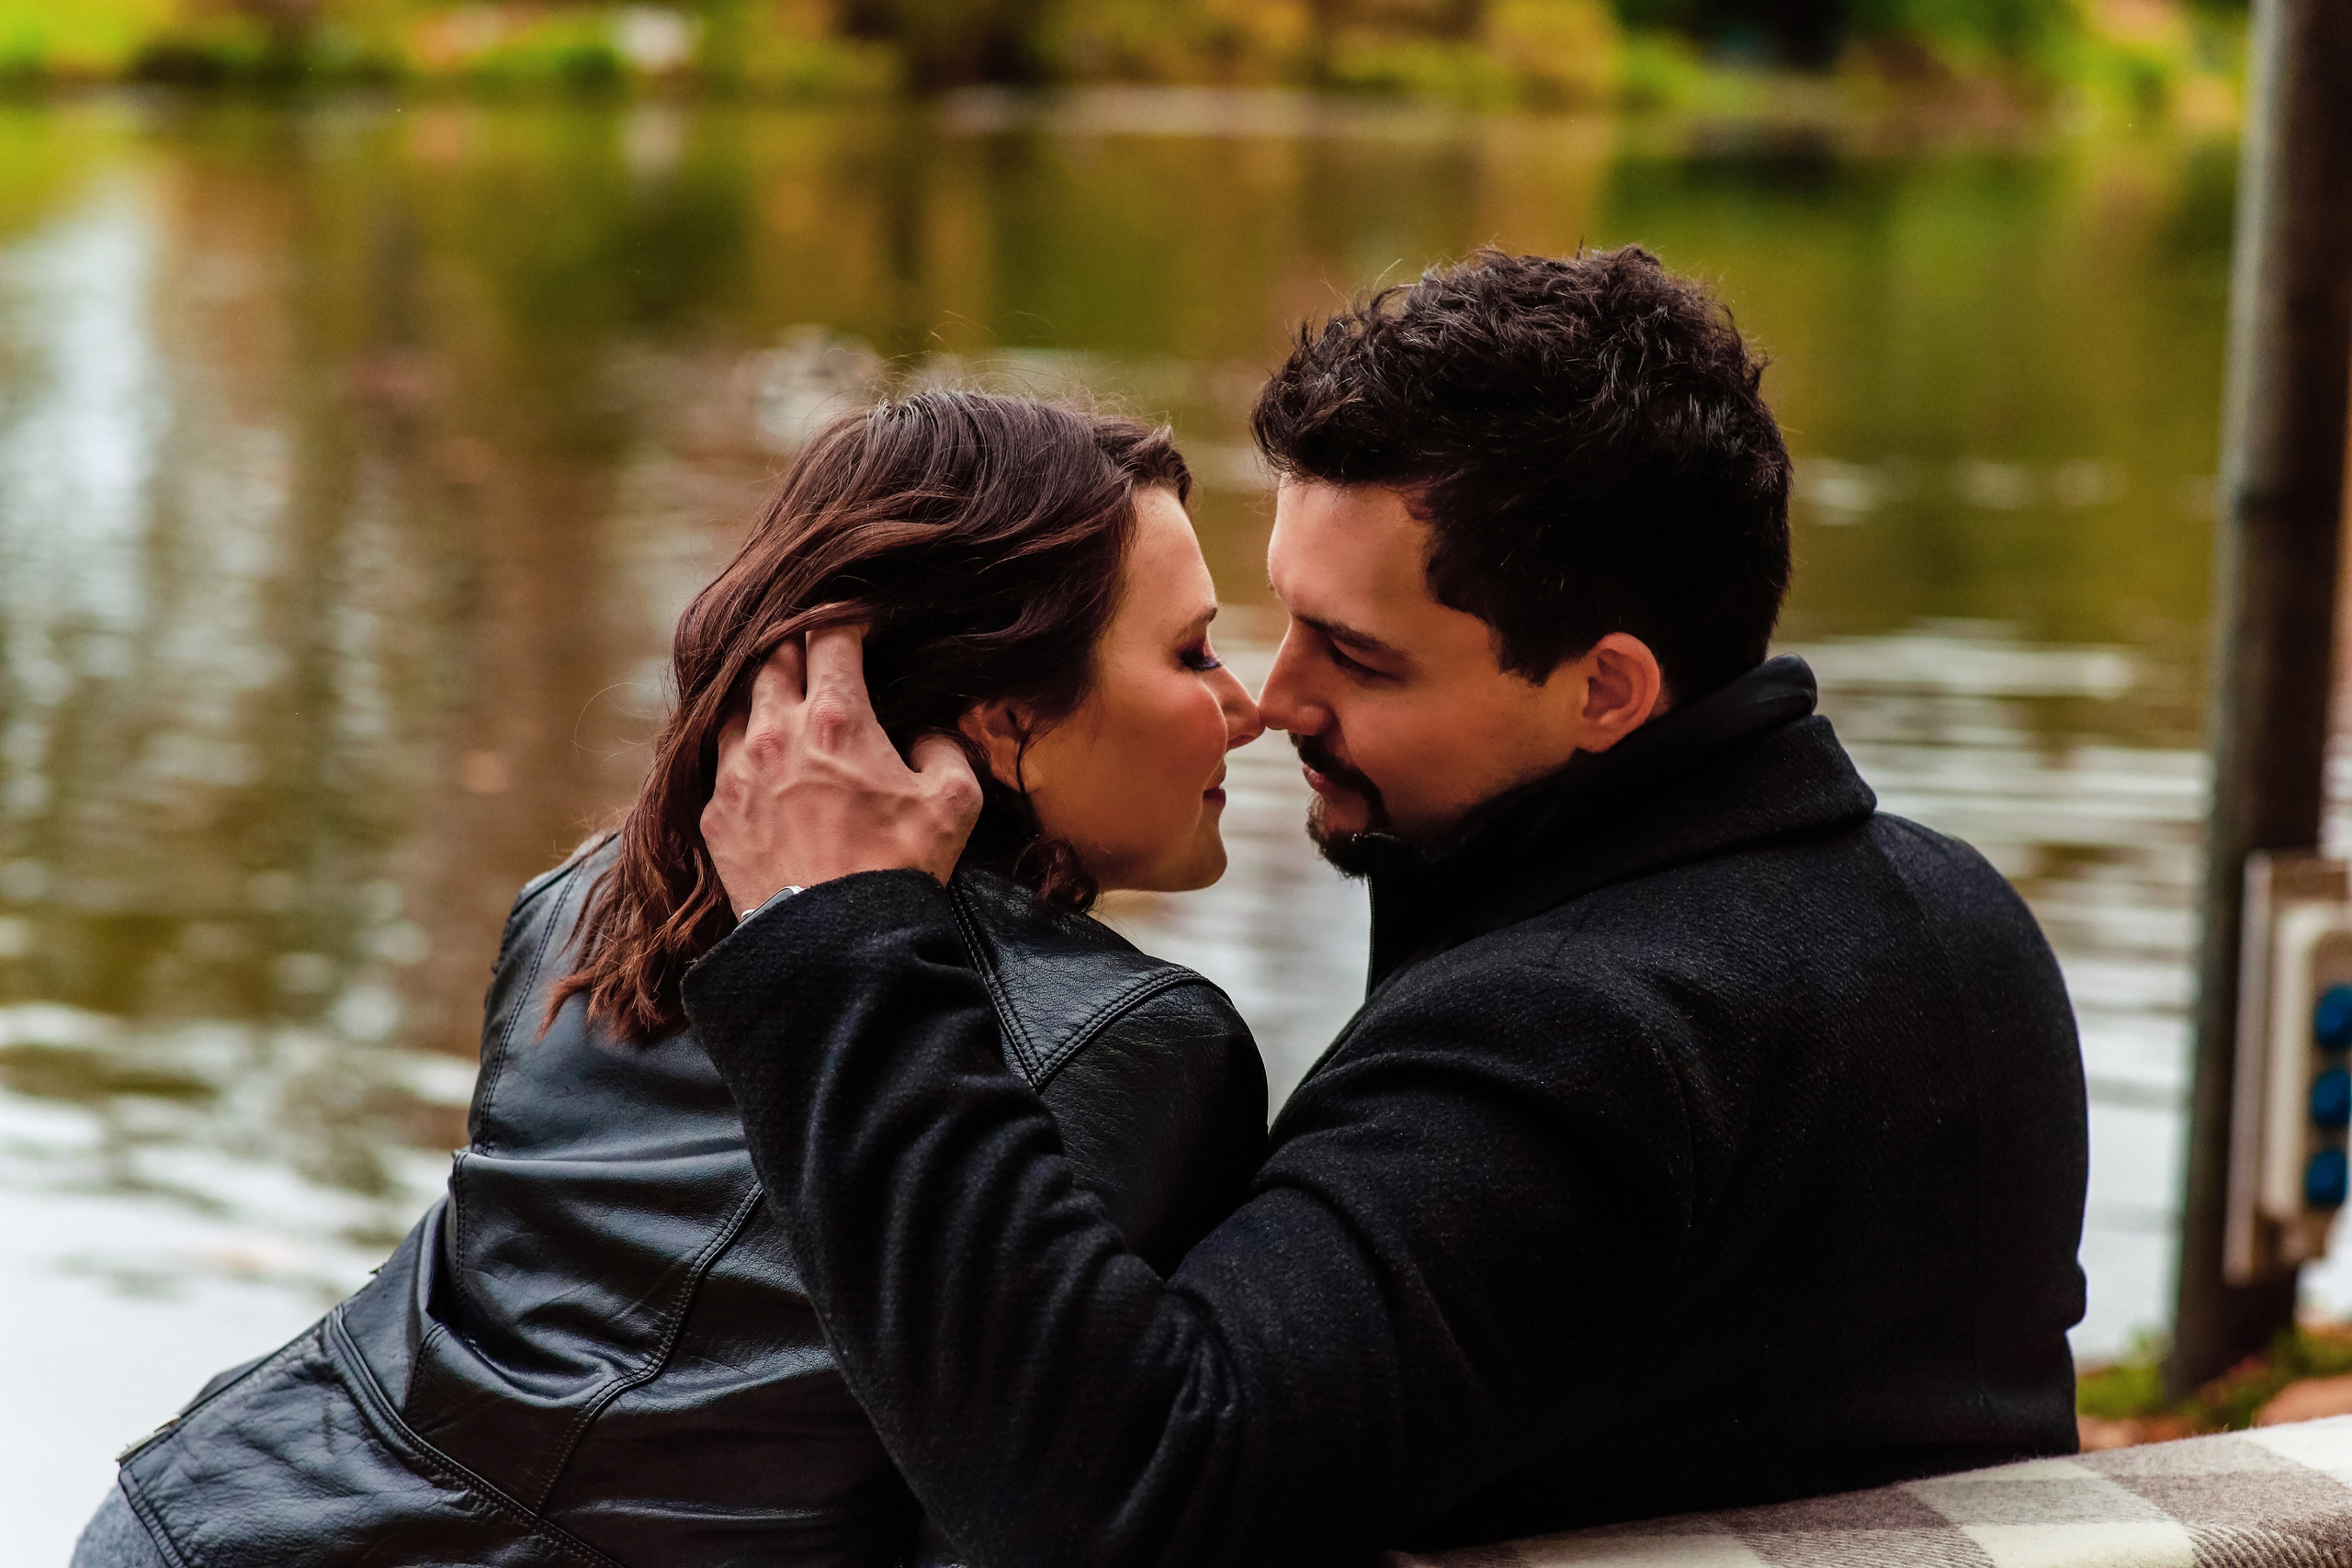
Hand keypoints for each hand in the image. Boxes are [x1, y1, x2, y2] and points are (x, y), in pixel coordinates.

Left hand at [701, 625, 982, 911]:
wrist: (835, 945)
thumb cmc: (898, 869)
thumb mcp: (954, 801)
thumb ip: (943, 747)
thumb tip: (923, 732)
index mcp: (836, 718)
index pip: (828, 635)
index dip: (844, 621)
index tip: (857, 626)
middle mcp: (775, 732)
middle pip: (771, 659)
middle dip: (794, 648)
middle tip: (815, 656)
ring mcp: (734, 773)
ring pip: (732, 705)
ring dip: (757, 698)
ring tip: (777, 707)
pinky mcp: (713, 815)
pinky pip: (714, 764)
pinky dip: (735, 753)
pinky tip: (753, 766)